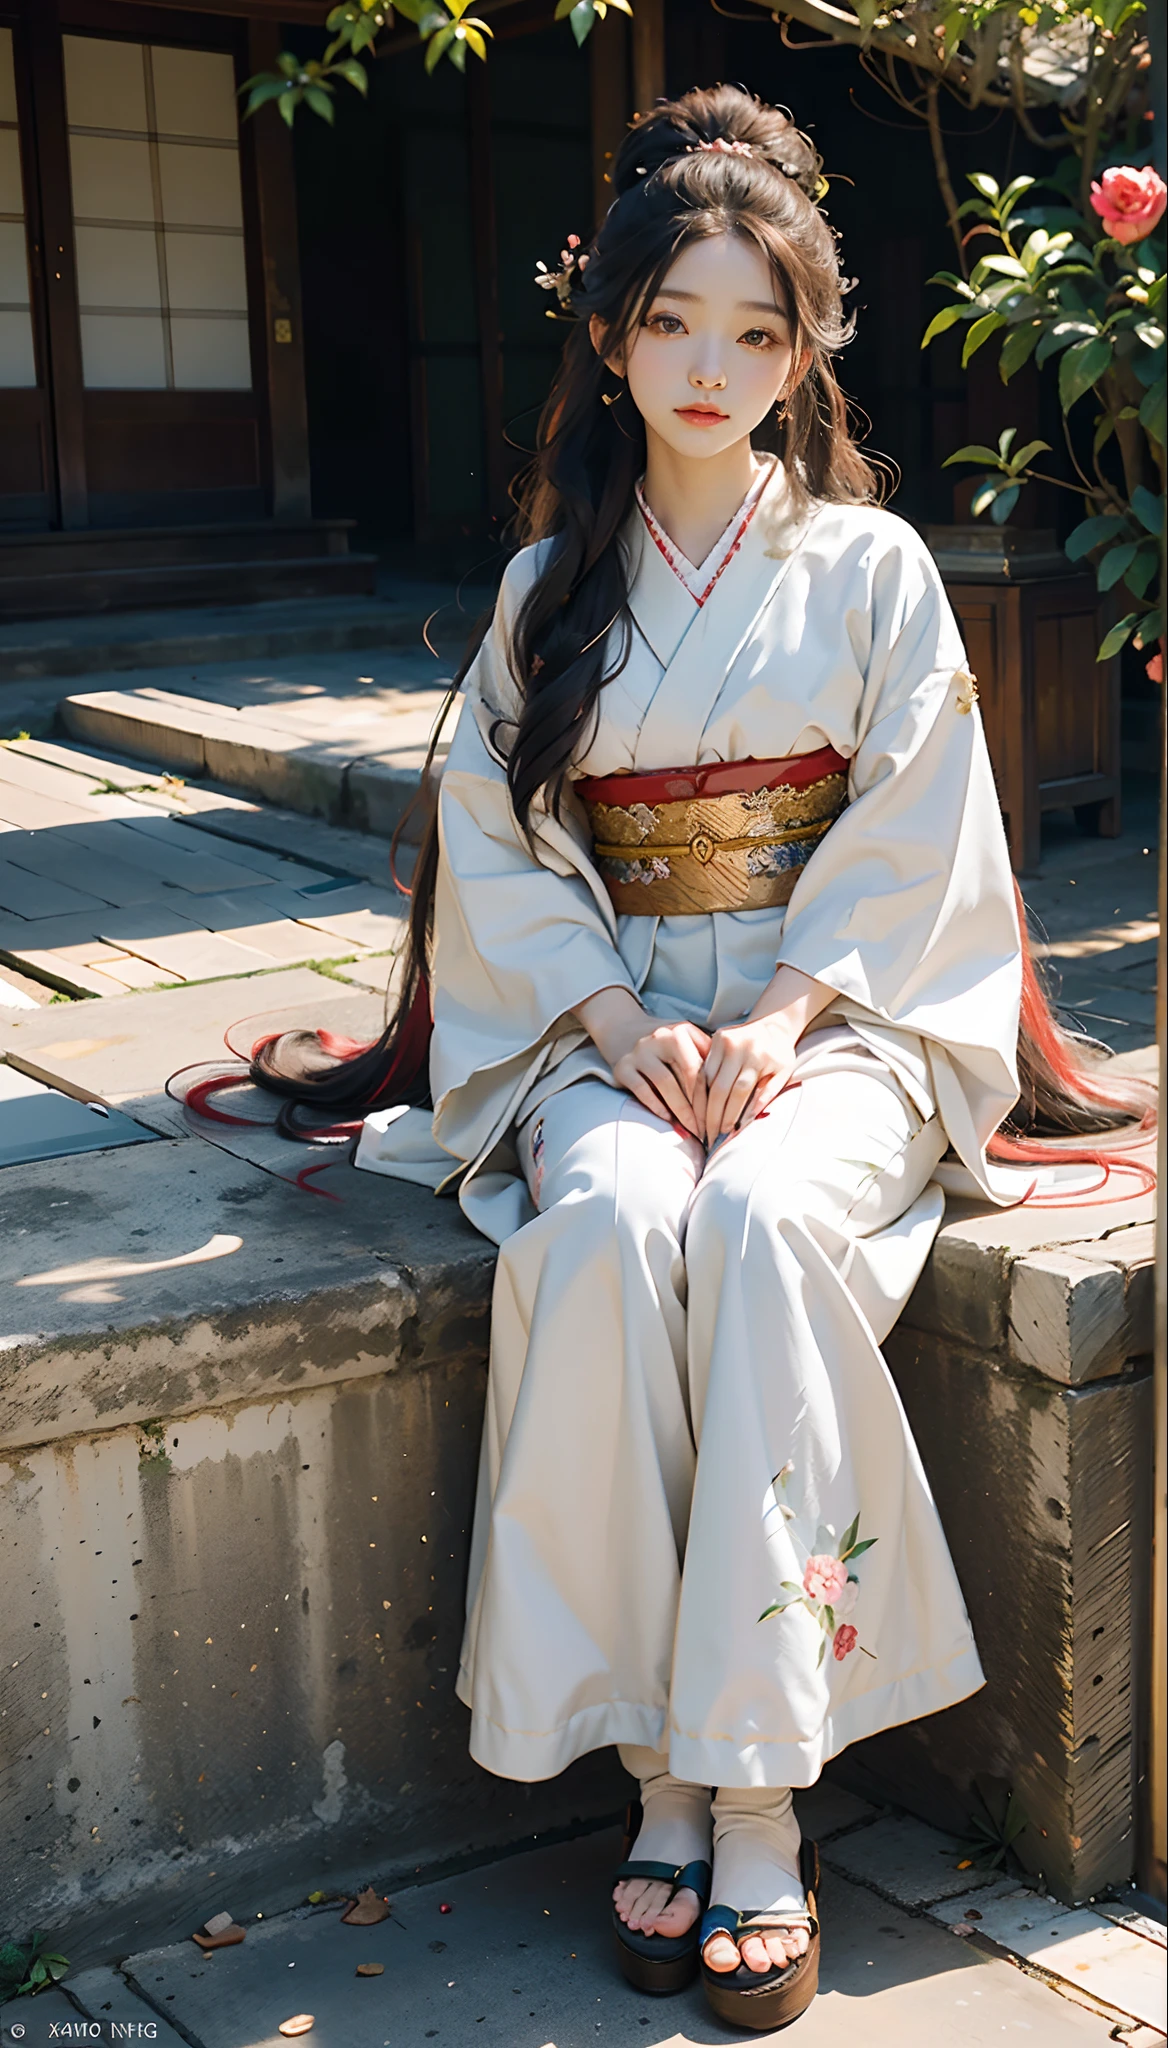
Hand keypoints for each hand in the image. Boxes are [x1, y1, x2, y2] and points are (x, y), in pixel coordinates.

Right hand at [573, 986, 709, 1137]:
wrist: (622, 1029)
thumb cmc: (665, 1041)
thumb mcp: (687, 1038)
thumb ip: (707, 1055)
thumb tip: (731, 1086)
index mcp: (679, 1032)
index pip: (700, 1067)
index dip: (711, 1094)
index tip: (720, 1115)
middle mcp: (659, 1039)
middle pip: (685, 1077)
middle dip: (698, 1106)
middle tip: (709, 1129)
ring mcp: (639, 1053)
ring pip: (665, 1084)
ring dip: (680, 1110)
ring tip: (692, 1130)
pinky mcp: (622, 1067)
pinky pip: (642, 1090)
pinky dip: (657, 1106)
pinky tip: (668, 1119)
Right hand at [694, 1012, 799, 1143]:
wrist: (774, 1023)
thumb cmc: (780, 1053)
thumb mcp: (783, 1074)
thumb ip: (768, 1094)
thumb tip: (750, 1116)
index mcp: (757, 1056)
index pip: (739, 1091)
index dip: (730, 1114)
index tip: (725, 1132)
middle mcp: (737, 1047)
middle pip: (718, 1088)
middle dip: (711, 1115)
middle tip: (708, 1135)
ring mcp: (723, 1040)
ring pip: (705, 1079)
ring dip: (701, 1105)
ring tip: (700, 1124)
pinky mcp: (715, 1038)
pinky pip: (702, 1068)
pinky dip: (698, 1090)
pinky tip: (697, 1106)